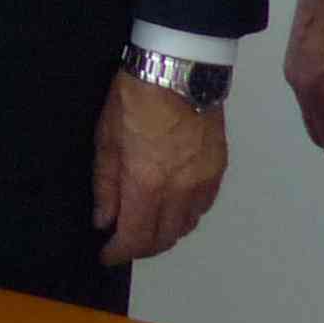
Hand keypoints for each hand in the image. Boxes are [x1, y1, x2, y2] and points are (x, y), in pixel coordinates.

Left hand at [94, 69, 226, 264]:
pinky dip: (186, 215)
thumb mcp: (106, 139)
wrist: (179, 67)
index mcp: (147, 183)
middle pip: (164, 238)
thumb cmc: (135, 97)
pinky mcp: (219, 168)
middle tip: (125, 243)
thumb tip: (104, 219)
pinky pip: (203, 206)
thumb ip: (105, 185)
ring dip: (166, 233)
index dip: (118, 252)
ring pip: (186, 225)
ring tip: (148, 226)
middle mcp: (180, 190)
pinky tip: (173, 207)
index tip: (107, 255)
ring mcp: (203, 180)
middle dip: (142, 248)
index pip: (135, 237)